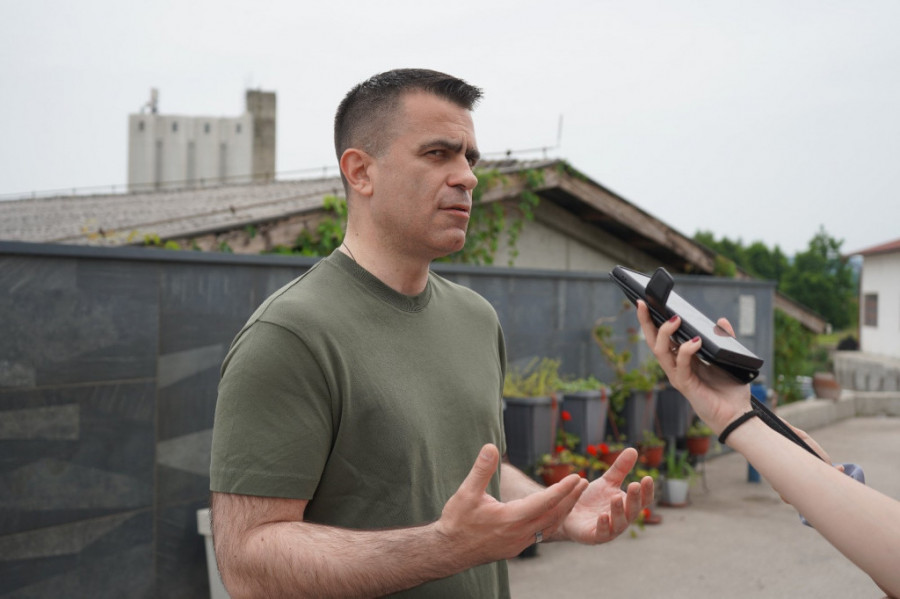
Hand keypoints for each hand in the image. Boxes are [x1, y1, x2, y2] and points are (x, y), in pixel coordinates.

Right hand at [436, 444, 587, 561]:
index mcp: (510, 518)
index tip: (576, 477)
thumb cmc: (457, 521)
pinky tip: (555, 513)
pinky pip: (542, 534)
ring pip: (549, 526)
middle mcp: (519, 533)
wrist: (449, 551)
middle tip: (583, 482)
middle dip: (570, 498)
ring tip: (574, 495)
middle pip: (553, 514)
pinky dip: (553, 521)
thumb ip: (481, 469)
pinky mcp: (516, 547)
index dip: (562, 489)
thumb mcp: (466, 492)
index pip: (544, 502)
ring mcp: (519, 543)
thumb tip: (491, 447)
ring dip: (564, 510)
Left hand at [558, 448, 653, 543]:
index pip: (642, 500)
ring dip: (618, 511)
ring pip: (619, 523)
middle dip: (634, 498)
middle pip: (632, 511)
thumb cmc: (591, 499)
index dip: (646, 491)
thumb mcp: (606, 482)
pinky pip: (602, 533)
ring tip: (615, 497)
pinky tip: (602, 515)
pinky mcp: (595, 537)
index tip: (647, 477)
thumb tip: (633, 449)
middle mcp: (622, 520)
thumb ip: (620, 469)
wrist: (568, 513)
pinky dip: (603, 525)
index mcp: (627, 506)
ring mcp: (609, 530)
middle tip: (633, 484)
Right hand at [635, 300, 751, 432]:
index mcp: (682, 359)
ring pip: (661, 352)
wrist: (737, 415)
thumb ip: (724, 339)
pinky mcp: (686, 385)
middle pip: (653, 342)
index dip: (653, 320)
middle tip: (643, 304)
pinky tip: (695, 341)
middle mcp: (675, 366)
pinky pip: (681, 365)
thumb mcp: (728, 358)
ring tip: (675, 319)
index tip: (647, 302)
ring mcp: (678, 376)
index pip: (662, 337)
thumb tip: (721, 321)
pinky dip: (686, 351)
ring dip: (665, 334)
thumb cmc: (730, 390)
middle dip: (646, 322)